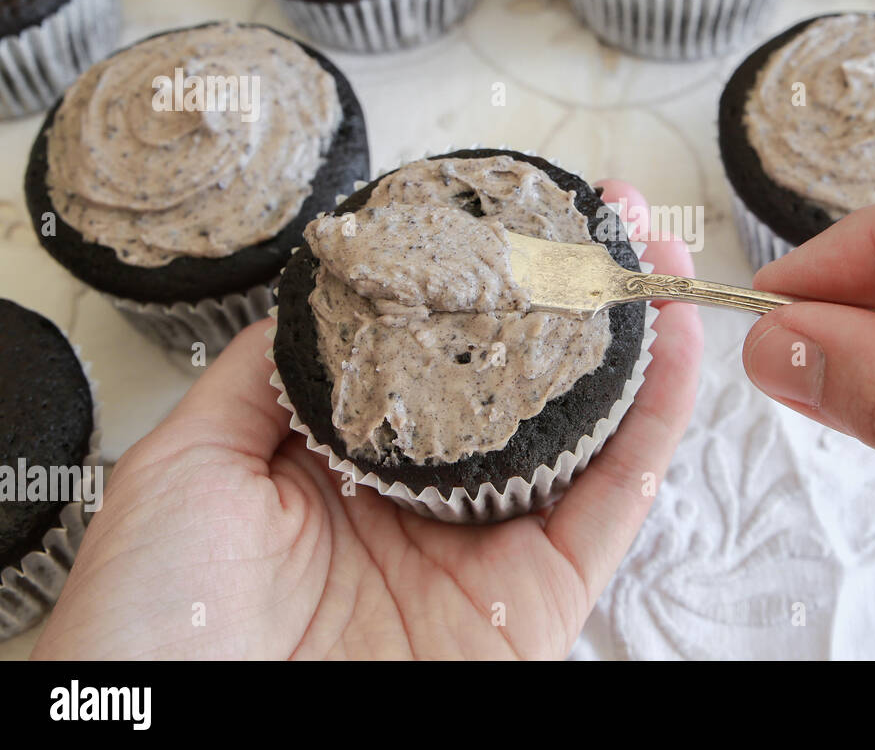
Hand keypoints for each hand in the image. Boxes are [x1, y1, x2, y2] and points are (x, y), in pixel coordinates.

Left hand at [33, 181, 701, 658]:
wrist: (185, 722)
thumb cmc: (162, 611)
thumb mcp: (190, 459)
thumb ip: (264, 372)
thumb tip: (323, 296)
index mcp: (352, 464)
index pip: (444, 356)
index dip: (490, 284)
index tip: (518, 213)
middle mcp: (431, 498)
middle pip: (530, 382)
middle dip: (577, 293)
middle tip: (611, 216)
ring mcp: (492, 545)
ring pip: (589, 430)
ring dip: (634, 337)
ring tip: (657, 254)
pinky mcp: (542, 598)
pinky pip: (617, 500)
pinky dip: (658, 418)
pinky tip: (674, 342)